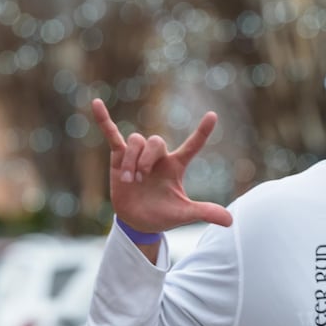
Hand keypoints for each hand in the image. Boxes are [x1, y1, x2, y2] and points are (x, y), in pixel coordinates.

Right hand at [91, 99, 232, 230]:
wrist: (138, 222)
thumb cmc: (163, 215)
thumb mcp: (185, 214)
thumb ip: (206, 212)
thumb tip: (230, 221)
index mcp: (176, 165)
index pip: (193, 145)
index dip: (203, 131)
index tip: (212, 115)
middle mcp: (159, 157)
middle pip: (155, 141)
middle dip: (147, 159)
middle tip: (142, 179)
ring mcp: (138, 155)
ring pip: (136, 142)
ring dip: (132, 161)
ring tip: (130, 181)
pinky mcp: (119, 157)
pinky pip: (112, 134)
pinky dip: (104, 120)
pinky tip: (96, 103)